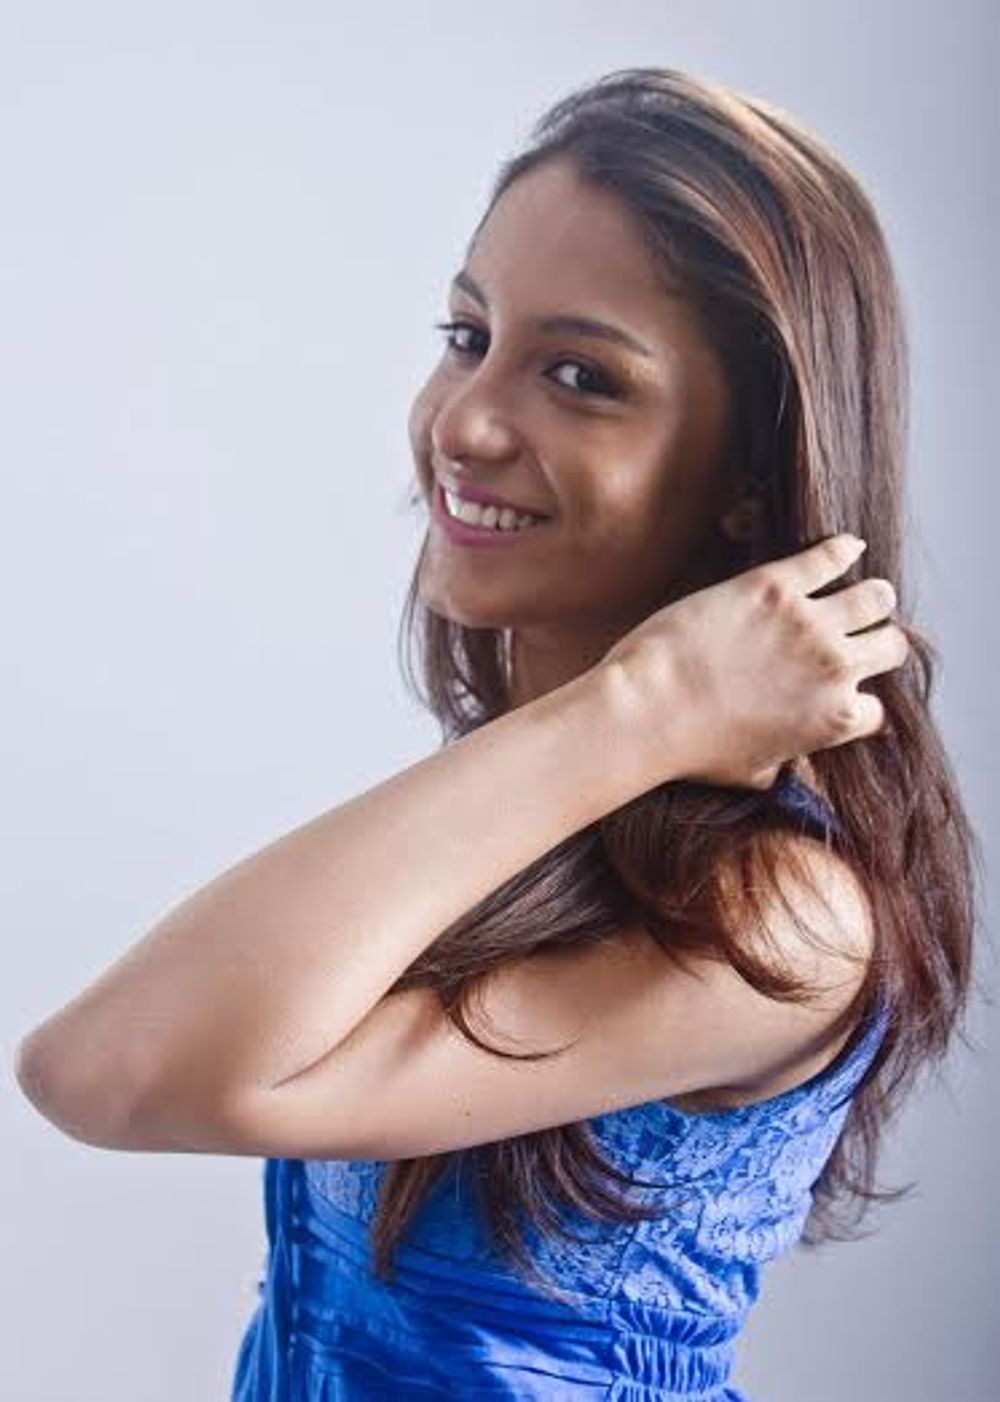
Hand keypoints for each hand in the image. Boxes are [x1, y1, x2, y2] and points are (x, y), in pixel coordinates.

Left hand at [597, 533, 909, 790]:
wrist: (649, 711)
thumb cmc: (691, 749)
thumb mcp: (752, 774)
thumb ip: (784, 766)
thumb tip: (789, 766)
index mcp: (834, 721)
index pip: (876, 709)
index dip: (858, 699)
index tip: (844, 690)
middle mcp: (835, 671)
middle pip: (891, 647)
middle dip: (878, 643)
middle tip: (860, 635)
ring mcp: (809, 624)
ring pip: (876, 598)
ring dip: (871, 597)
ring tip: (860, 593)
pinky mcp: (777, 586)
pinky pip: (831, 555)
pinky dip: (843, 549)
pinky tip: (845, 547)